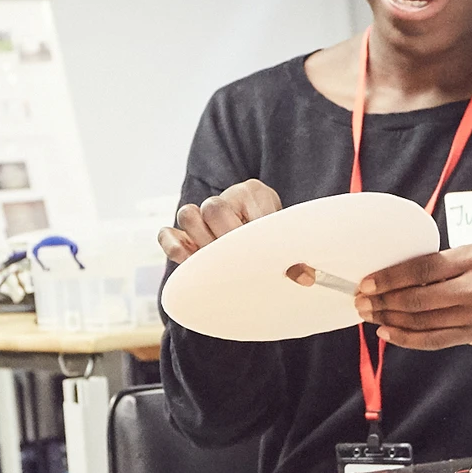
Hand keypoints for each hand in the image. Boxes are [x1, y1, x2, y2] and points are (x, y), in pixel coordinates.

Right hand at [159, 179, 282, 263]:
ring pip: (187, 214)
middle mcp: (226, 199)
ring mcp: (201, 214)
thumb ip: (293, 261)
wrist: (265, 253)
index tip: (255, 248)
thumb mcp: (283, 246)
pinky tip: (188, 261)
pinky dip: (174, 246)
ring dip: (200, 240)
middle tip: (234, 257)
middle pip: (212, 207)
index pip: (245, 200)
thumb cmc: (277, 248)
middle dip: (222, 237)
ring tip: (216, 260)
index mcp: (255, 194)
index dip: (247, 230)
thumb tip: (305, 278)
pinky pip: (167, 233)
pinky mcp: (182, 233)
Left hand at [356, 248, 471, 353]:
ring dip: (390, 320)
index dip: (390, 278)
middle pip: (418, 298)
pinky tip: (390, 333)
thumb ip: (446, 264)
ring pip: (423, 321)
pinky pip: (435, 340)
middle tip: (360, 302)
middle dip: (383, 301)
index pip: (422, 269)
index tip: (367, 282)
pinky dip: (408, 338)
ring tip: (370, 317)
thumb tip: (400, 274)